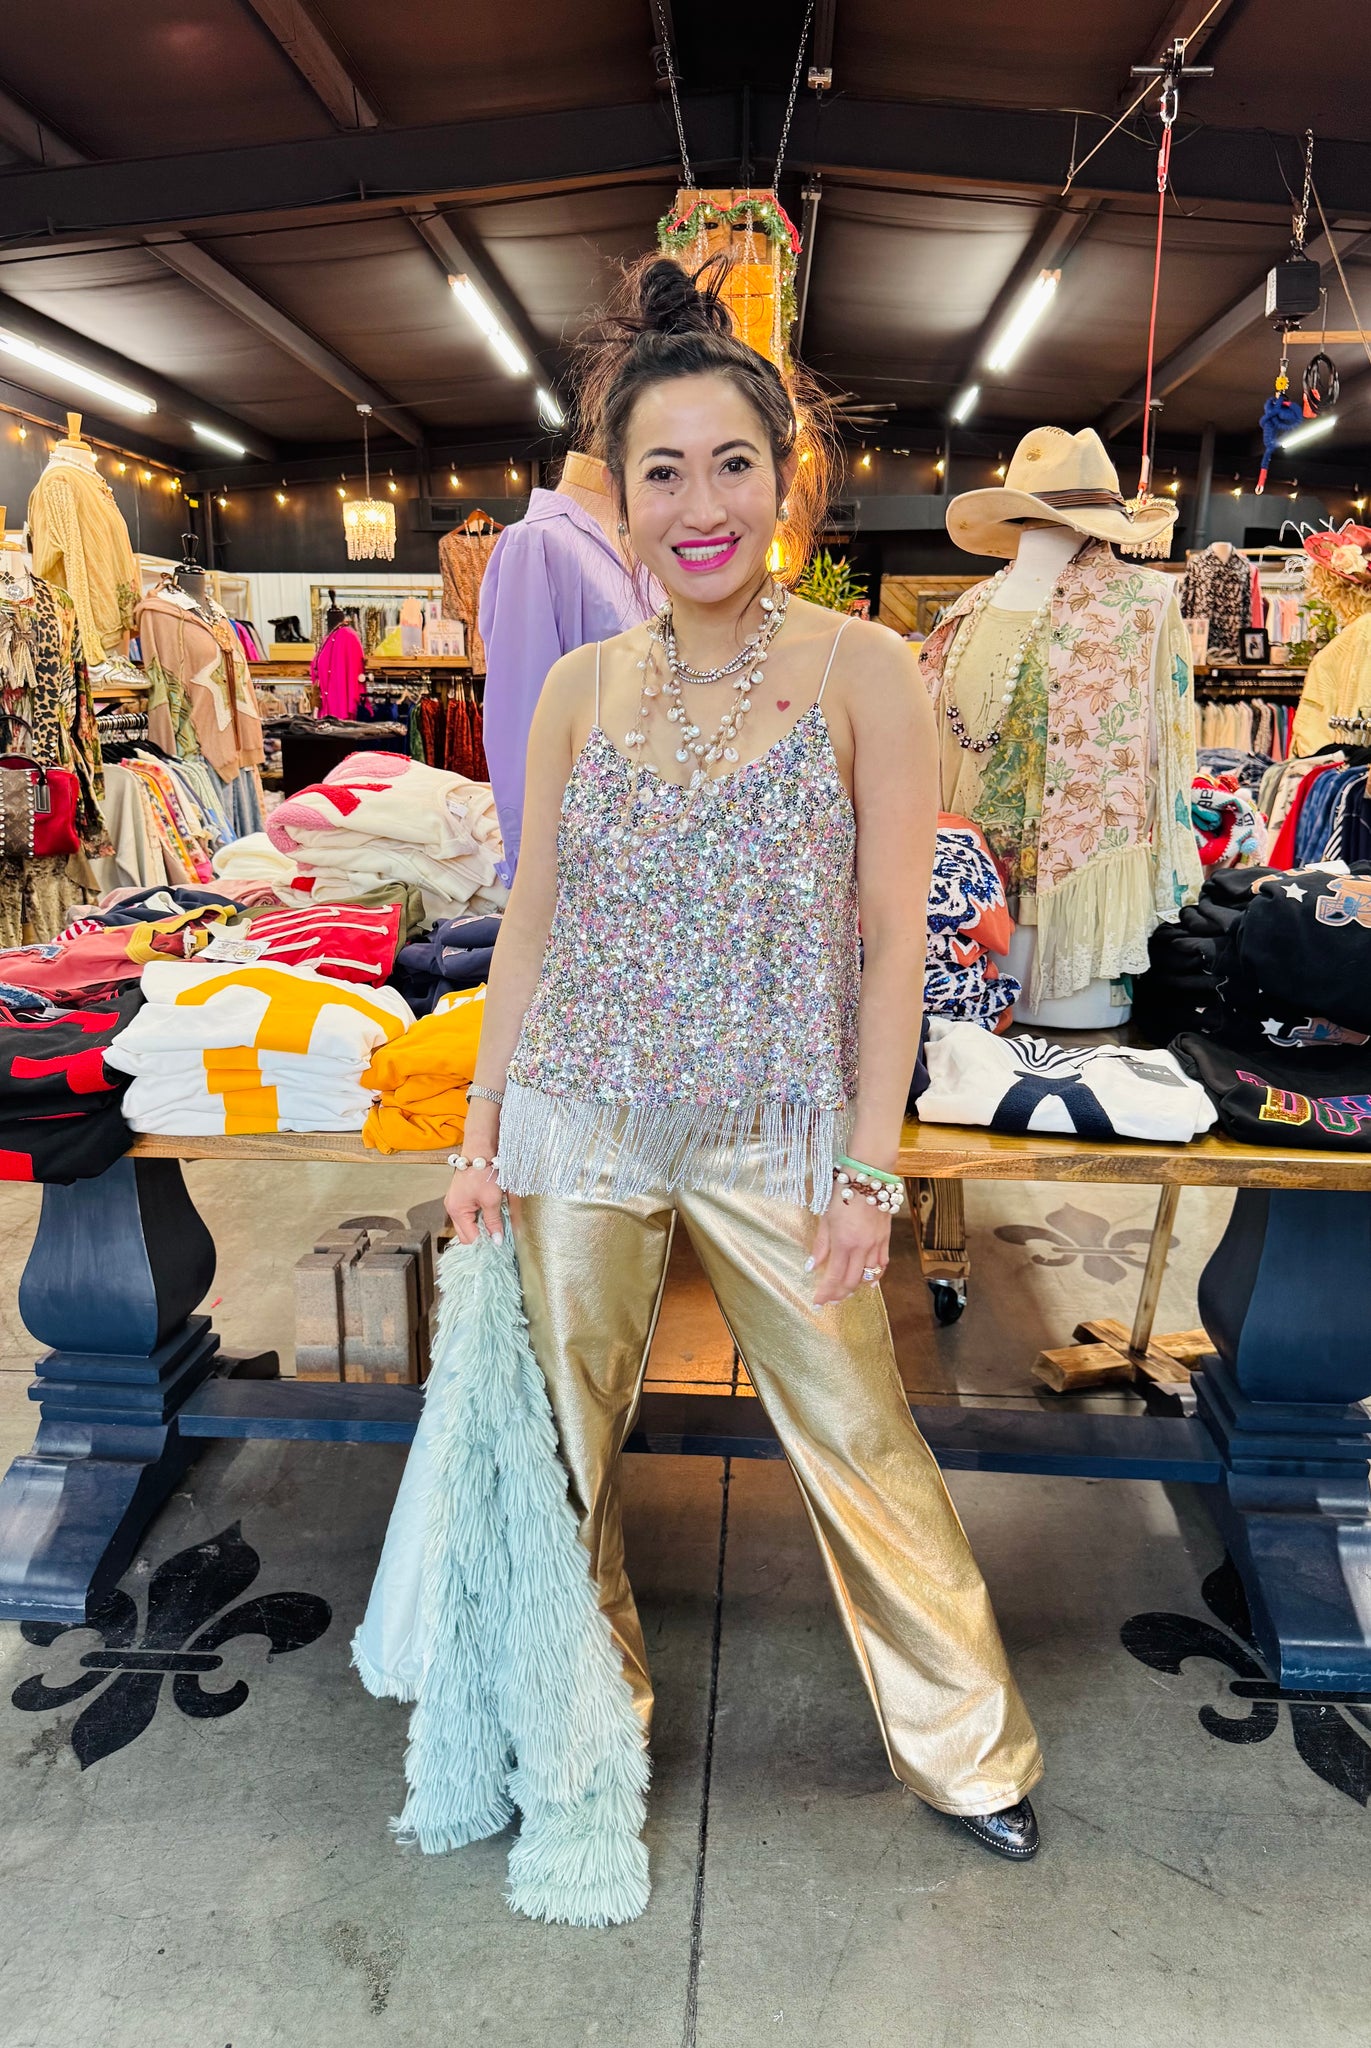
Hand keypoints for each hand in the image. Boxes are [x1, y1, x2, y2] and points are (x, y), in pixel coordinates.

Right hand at [444, 1104, 503, 1243]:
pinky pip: (471, 1213)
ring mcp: (456, 1202)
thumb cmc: (484, 1172)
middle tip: (499, 1234)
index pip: (469, 1239)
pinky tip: (492, 1212)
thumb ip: (493, 1222)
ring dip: (483, 1225)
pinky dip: (481, 1216)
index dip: (484, 1242)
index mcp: (456, 1211)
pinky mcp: (462, 1196)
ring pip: (469, 1224)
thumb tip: (496, 1241)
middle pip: (467, 1233)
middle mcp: (452, 1208)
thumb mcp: (492, 1200)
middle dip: (482, 1235)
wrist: (480, 1150)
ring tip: (497, 1221)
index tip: (499, 1243)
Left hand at [807, 1183, 892, 1305]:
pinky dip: (876, 1275)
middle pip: (852, 1281)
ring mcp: (876, 1244)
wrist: (868, 1176)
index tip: (818, 1302)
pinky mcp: (886, 1238)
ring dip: (857, 1287)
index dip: (826, 1292)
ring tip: (847, 1292)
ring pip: (869, 1275)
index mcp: (844, 1243)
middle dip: (840, 1294)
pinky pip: (883, 1263)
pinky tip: (870, 1280)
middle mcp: (862, 1247)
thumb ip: (820, 1245)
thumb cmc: (843, 1193)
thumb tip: (811, 1265)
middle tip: (831, 1300)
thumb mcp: (826, 1218)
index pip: (834, 1277)